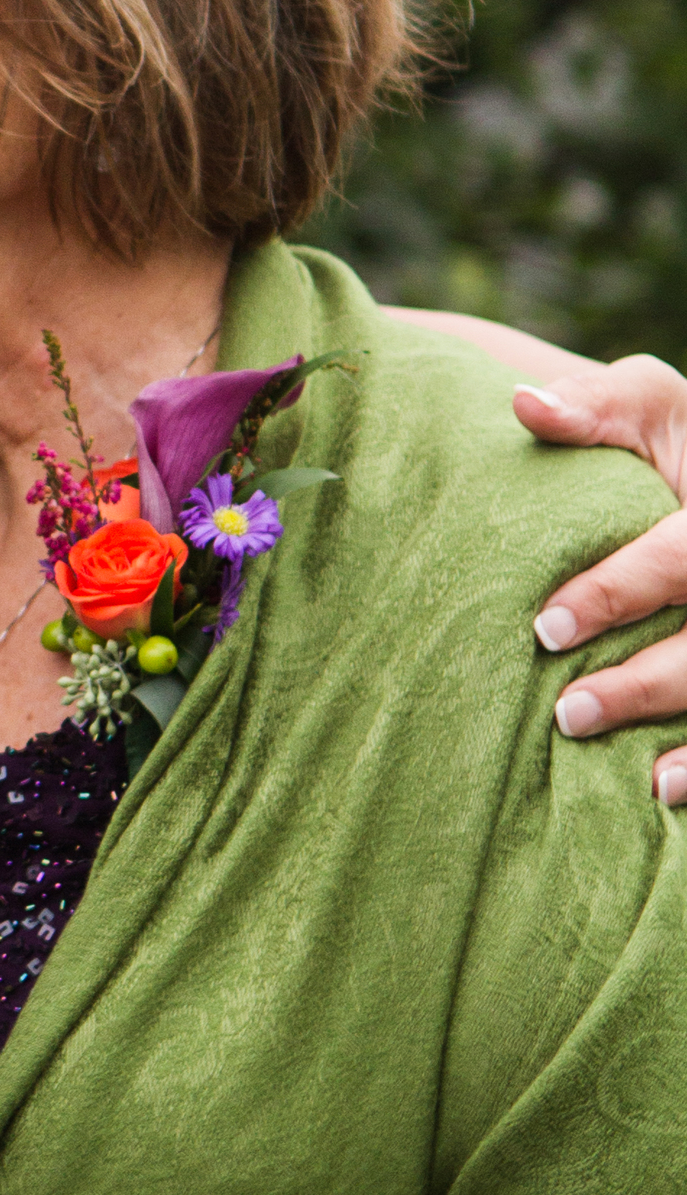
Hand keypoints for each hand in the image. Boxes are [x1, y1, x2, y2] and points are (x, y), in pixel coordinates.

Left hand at [516, 359, 686, 802]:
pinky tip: (665, 790)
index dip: (617, 593)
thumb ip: (598, 408)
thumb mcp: (654, 404)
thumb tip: (524, 406)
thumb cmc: (680, 441)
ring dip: (684, 735)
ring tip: (629, 771)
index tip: (545, 626)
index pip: (679, 557)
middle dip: (646, 682)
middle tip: (568, 711)